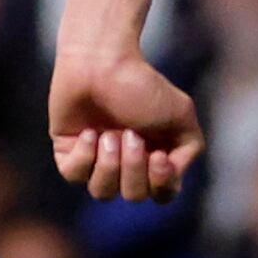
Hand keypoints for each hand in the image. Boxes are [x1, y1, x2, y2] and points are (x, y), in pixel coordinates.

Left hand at [48, 51, 204, 203]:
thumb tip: (171, 175)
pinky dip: (84, 155)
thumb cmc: (142, 85)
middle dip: (133, 167)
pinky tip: (89, 132)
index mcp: (157, 159)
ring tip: (108, 133)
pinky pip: (75, 176)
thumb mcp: (181, 116)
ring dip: (109, 164)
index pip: (162, 195)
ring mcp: (97, 161)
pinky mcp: (69, 153)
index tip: (158, 156)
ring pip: (103, 192)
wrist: (101, 61)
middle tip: (130, 133)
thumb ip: (187, 152)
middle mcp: (127, 165)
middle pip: (133, 196)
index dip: (161, 184)